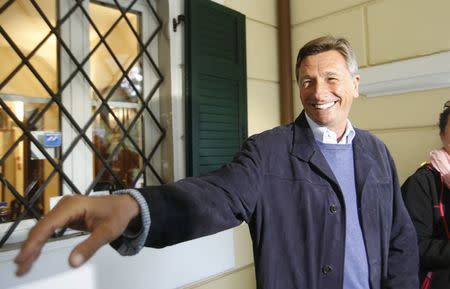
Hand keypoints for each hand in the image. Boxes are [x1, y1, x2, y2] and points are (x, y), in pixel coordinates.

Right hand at [14, 194, 139, 275]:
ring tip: (23, 266)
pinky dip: (41, 242)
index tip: (25, 257)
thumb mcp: (107, 233)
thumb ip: (90, 247)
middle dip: (30, 247)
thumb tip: (73, 262)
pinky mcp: (65, 216)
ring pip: (43, 229)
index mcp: (74, 206)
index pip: (49, 224)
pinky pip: (49, 229)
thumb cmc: (118, 215)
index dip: (35, 241)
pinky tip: (34, 255)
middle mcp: (65, 205)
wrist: (125, 206)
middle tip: (20, 267)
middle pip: (42, 227)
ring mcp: (64, 210)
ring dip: (33, 246)